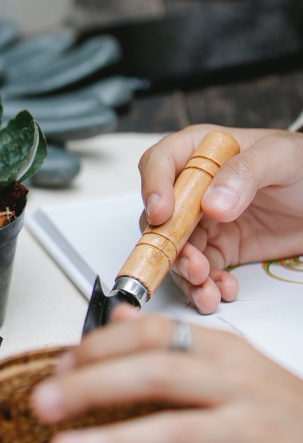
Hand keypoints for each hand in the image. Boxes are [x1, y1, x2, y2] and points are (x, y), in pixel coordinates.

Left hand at [31, 305, 302, 442]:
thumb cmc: (283, 414)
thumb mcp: (232, 367)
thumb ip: (173, 344)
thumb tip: (115, 319)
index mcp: (224, 353)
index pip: (155, 334)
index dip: (101, 347)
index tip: (59, 364)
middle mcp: (238, 386)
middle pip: (159, 373)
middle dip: (94, 385)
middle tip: (43, 401)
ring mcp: (255, 434)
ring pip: (179, 430)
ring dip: (115, 442)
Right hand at [139, 124, 302, 312]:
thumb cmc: (302, 166)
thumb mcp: (279, 157)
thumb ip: (244, 173)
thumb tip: (211, 203)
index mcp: (200, 153)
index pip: (160, 163)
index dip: (154, 187)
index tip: (162, 214)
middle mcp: (194, 188)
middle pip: (158, 216)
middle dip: (168, 246)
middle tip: (191, 265)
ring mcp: (204, 221)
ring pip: (175, 250)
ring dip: (185, 274)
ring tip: (206, 289)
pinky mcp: (219, 249)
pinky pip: (201, 271)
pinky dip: (206, 286)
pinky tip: (222, 290)